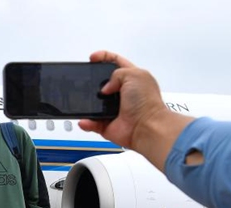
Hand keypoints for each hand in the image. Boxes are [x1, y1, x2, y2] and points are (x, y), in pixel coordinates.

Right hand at [78, 50, 193, 170]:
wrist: (146, 126)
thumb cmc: (146, 102)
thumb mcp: (134, 74)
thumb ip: (116, 73)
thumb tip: (104, 87)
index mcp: (131, 78)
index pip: (115, 62)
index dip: (103, 57)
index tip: (92, 58)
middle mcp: (122, 93)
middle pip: (102, 82)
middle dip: (92, 80)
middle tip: (85, 79)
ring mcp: (113, 109)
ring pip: (94, 103)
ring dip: (87, 102)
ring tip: (83, 100)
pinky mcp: (106, 124)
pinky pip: (91, 122)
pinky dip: (87, 122)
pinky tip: (86, 119)